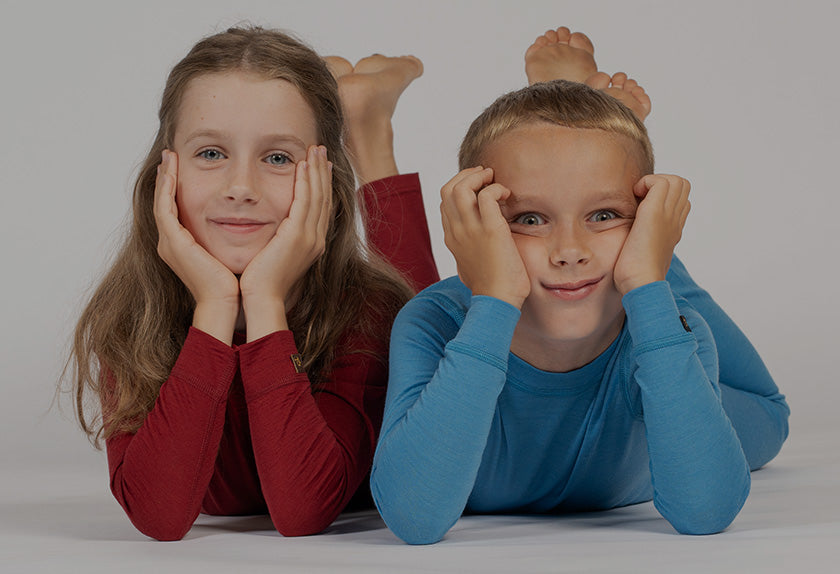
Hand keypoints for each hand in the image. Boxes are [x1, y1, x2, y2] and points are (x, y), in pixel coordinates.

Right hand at [153, 150, 239, 341]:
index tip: (179, 167)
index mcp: (182, 247)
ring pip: (160, 201)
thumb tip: (246, 222)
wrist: (225, 303)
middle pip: (163, 202)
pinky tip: (170, 172)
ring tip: (168, 157)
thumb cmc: (231, 284)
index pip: (175, 209)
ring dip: (163, 178)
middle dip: (165, 178)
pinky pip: (164, 209)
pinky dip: (166, 189)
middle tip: (168, 156)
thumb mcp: (227, 253)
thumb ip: (229, 237)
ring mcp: (168, 243)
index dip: (175, 188)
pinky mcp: (174, 243)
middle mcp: (170, 244)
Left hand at [239, 145, 331, 340]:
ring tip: (315, 150)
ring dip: (316, 171)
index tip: (319, 166)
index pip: (321, 207)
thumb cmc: (261, 282)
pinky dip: (305, 182)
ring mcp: (310, 237)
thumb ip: (279, 240)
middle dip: (323, 172)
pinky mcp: (297, 235)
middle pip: (324, 197)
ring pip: (318, 196)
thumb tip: (275, 229)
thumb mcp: (275, 255)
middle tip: (321, 150)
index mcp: (312, 244)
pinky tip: (302, 166)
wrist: (261, 298)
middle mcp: (316, 239)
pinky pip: (304, 202)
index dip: (321, 184)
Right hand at [440, 167, 529, 307]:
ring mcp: (471, 230)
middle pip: (447, 189)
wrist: (497, 300)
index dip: (459, 187)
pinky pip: (486, 195)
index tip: (478, 187)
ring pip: (461, 188)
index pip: (444, 202)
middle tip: (485, 176)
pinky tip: (506, 195)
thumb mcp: (471, 263)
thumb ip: (469, 249)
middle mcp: (457, 231)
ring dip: (478, 177)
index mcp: (451, 238)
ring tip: (493, 179)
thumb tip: (475, 244)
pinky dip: (496, 188)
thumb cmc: (491, 286)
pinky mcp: (491, 230)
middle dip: (466, 175)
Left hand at [613, 174, 690, 294]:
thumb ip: (644, 240)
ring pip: (675, 181)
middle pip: (681, 186)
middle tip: (640, 200)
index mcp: (673, 229)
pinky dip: (646, 183)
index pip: (679, 200)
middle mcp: (675, 220)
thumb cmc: (637, 275)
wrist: (641, 284)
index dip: (662, 196)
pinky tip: (634, 201)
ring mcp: (668, 216)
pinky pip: (659, 182)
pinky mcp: (654, 213)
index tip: (642, 207)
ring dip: (653, 183)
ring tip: (638, 199)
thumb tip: (632, 237)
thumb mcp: (643, 254)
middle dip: (659, 185)